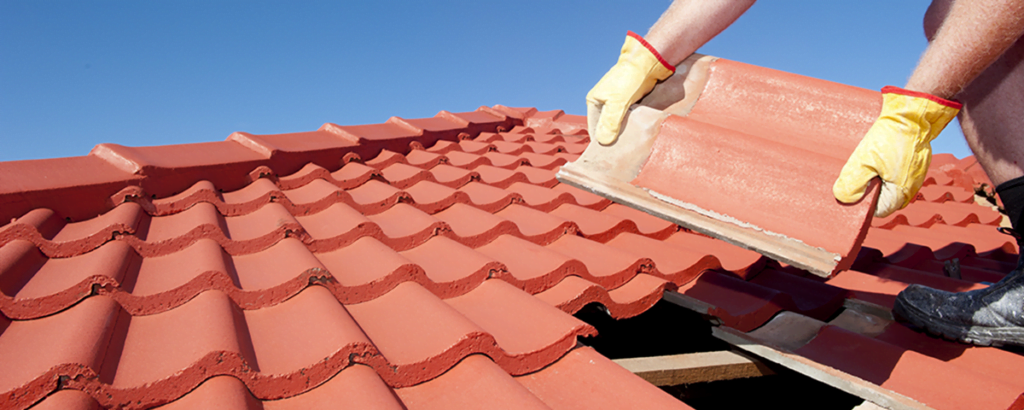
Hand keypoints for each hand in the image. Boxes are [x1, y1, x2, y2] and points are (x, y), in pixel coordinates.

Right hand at [586, 31, 674, 144]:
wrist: (649, 61)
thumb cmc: (630, 78)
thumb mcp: (618, 102)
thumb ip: (610, 122)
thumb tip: (603, 142)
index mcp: (594, 101)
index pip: (594, 128)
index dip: (601, 141)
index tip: (610, 155)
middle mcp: (604, 102)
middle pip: (606, 126)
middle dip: (613, 138)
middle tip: (622, 152)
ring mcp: (617, 102)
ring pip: (618, 123)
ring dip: (624, 133)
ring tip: (630, 145)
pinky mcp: (630, 101)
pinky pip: (628, 118)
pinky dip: (632, 126)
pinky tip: (637, 134)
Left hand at [833, 86, 960, 216]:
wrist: (912, 114)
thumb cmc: (890, 137)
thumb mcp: (865, 160)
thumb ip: (853, 182)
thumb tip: (844, 199)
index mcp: (900, 193)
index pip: (877, 211)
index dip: (862, 203)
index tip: (851, 190)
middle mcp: (910, 188)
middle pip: (882, 198)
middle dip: (867, 190)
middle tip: (854, 174)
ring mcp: (913, 176)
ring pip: (888, 185)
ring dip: (874, 177)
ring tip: (864, 163)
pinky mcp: (913, 163)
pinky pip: (894, 173)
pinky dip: (883, 168)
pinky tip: (874, 157)